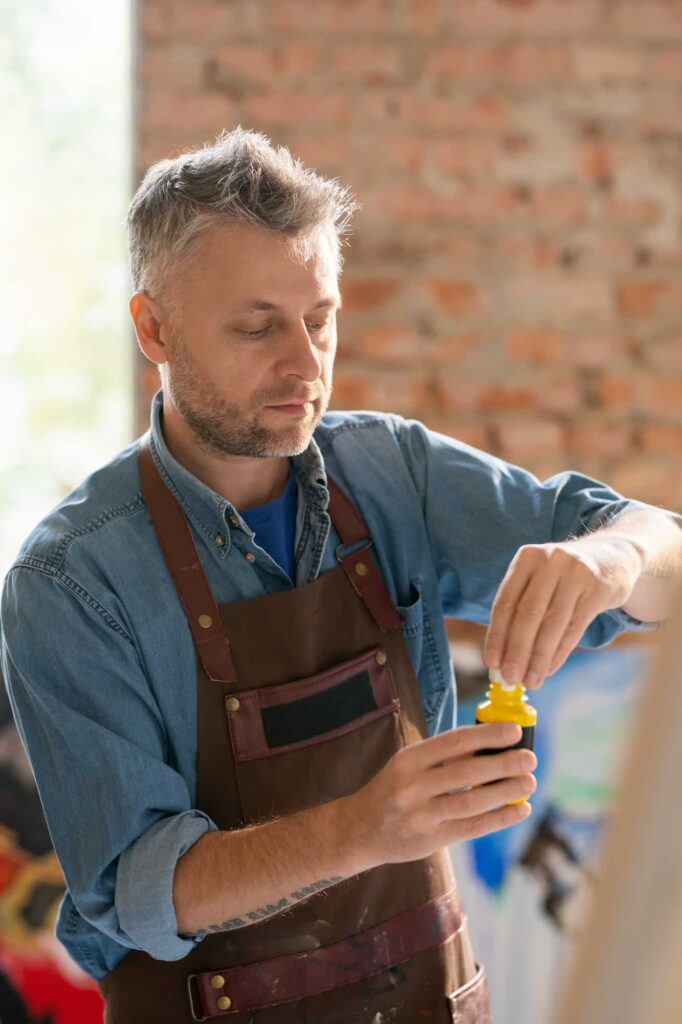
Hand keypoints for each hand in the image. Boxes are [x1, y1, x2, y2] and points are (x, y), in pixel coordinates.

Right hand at [341, 722, 536, 870]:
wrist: (359, 829)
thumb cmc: (394, 789)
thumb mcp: (408, 764)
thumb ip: (443, 757)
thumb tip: (492, 746)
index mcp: (409, 759)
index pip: (453, 742)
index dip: (486, 735)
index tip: (514, 731)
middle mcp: (412, 785)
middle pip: (466, 772)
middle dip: (502, 763)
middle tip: (530, 758)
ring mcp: (420, 815)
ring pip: (471, 802)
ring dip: (505, 791)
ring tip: (529, 783)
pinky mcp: (430, 839)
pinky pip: (471, 827)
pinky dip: (499, 818)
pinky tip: (520, 809)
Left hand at [483, 536, 643, 688]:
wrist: (613, 558)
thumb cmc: (564, 577)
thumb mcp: (540, 580)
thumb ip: (520, 611)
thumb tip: (502, 658)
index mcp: (527, 558)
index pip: (506, 601)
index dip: (496, 634)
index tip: (492, 662)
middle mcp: (550, 561)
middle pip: (528, 613)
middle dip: (517, 650)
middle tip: (511, 678)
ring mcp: (576, 573)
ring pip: (552, 623)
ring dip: (539, 657)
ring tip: (531, 680)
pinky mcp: (598, 589)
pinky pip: (575, 627)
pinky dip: (559, 652)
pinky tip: (549, 669)